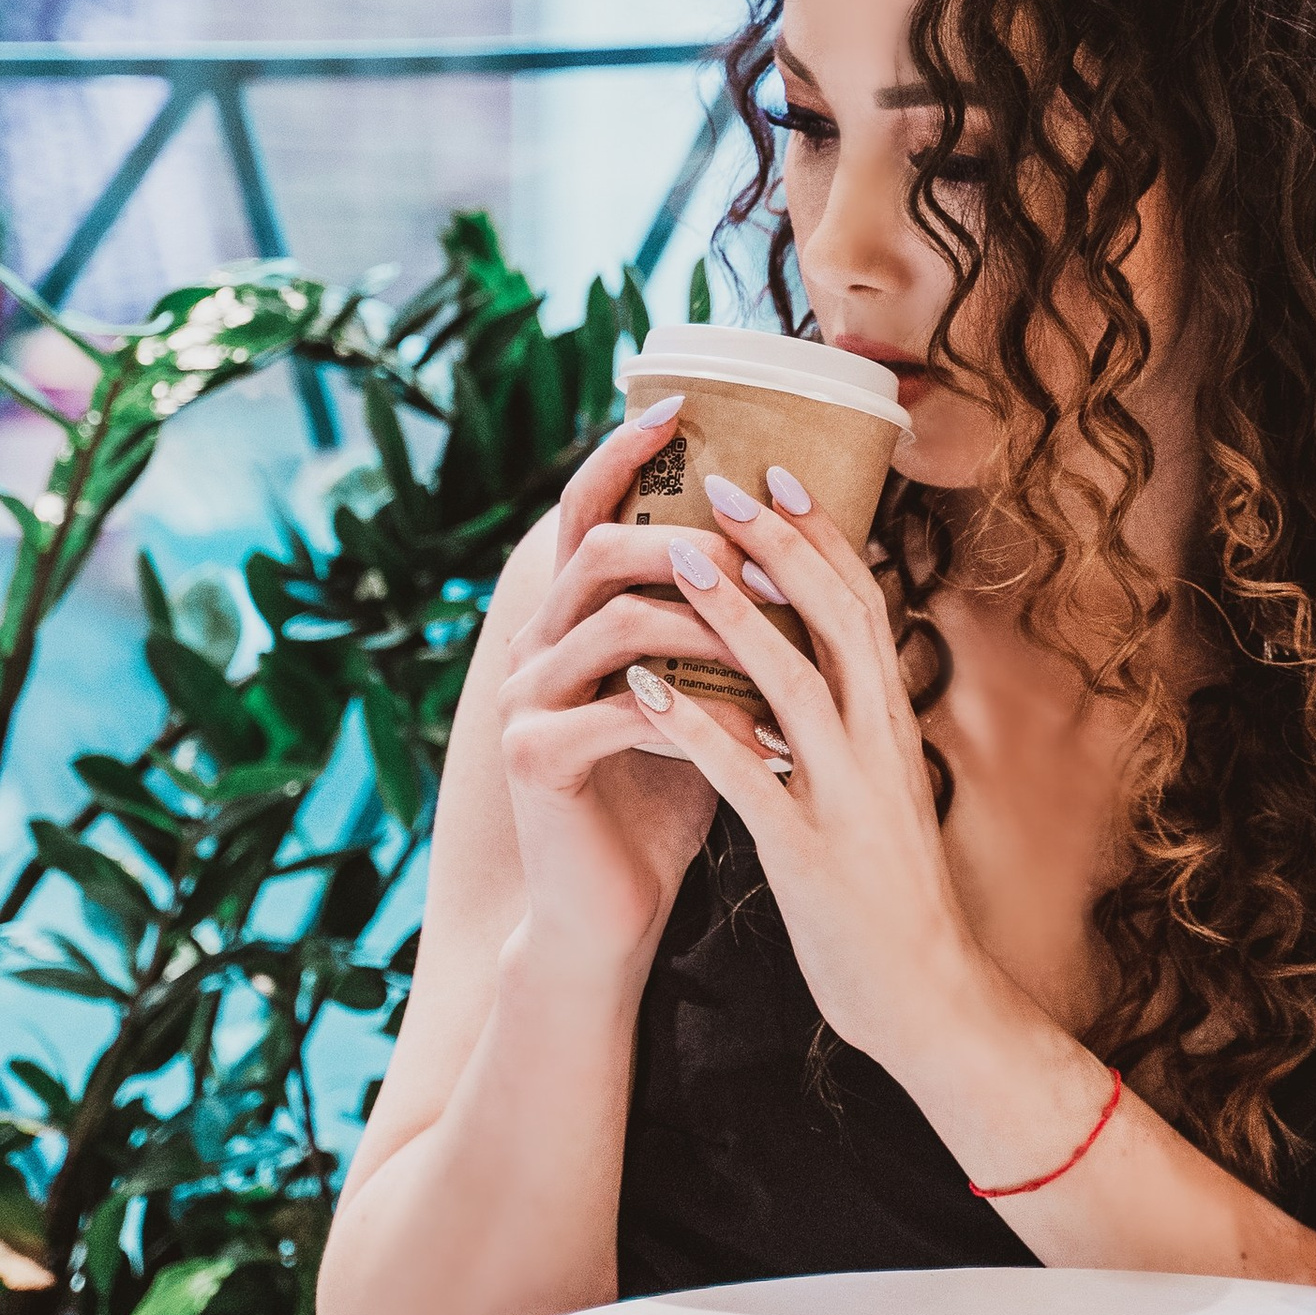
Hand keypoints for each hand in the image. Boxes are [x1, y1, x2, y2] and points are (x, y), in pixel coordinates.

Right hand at [493, 402, 780, 971]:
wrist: (609, 908)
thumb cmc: (667, 795)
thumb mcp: (700, 692)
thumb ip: (716, 622)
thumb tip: (793, 543)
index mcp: (570, 618)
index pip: (585, 510)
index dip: (623, 452)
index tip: (684, 406)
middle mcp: (534, 645)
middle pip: (599, 551)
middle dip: (689, 541)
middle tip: (766, 554)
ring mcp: (522, 700)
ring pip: (614, 622)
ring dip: (707, 626)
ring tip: (777, 646)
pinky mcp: (533, 758)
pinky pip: (619, 711)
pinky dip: (696, 717)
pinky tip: (752, 734)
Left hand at [626, 473, 996, 1079]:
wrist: (927, 998)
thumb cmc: (890, 894)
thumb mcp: (880, 791)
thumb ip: (849, 728)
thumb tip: (810, 662)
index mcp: (893, 726)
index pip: (863, 606)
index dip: (822, 537)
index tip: (779, 475)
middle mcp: (879, 747)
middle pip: (837, 620)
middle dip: (781, 546)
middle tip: (725, 480)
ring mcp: (848, 799)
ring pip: (793, 684)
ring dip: (735, 616)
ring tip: (680, 558)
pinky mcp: (808, 855)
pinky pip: (748, 779)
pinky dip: (698, 728)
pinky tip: (646, 692)